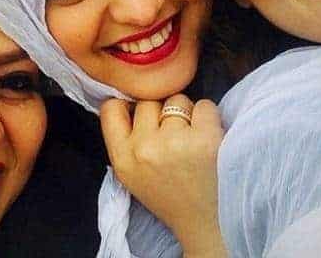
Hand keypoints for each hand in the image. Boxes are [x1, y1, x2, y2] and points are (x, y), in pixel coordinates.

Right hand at [100, 94, 226, 257]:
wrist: (207, 225)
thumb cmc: (170, 194)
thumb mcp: (131, 173)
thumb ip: (124, 138)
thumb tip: (127, 96)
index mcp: (122, 158)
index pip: (111, 108)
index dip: (128, 104)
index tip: (141, 114)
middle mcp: (144, 149)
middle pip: (149, 100)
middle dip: (162, 111)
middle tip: (173, 135)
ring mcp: (175, 142)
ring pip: (177, 100)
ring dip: (187, 114)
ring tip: (192, 140)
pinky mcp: (206, 139)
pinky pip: (205, 106)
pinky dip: (209, 117)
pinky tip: (209, 139)